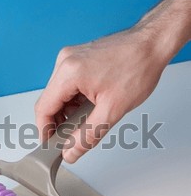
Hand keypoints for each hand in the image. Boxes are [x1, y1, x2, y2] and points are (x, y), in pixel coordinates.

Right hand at [35, 26, 168, 162]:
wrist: (153, 43)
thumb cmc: (138, 67)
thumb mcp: (112, 110)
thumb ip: (88, 135)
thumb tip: (71, 152)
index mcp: (69, 72)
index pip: (43, 108)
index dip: (45, 130)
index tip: (51, 144)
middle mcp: (65, 61)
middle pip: (50, 101)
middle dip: (60, 122)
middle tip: (73, 137)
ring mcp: (71, 57)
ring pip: (60, 93)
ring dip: (69, 111)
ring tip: (89, 118)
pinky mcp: (78, 57)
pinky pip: (69, 84)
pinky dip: (76, 99)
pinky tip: (92, 105)